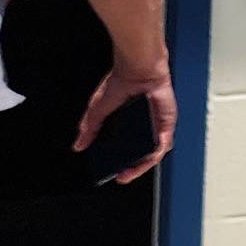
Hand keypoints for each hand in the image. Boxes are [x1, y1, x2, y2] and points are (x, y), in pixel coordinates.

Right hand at [75, 57, 175, 182]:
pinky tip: (148, 159)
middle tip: (121, 177)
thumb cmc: (121, 82)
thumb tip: (78, 146)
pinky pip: (164, 142)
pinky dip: (156, 152)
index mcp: (128, 124)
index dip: (120, 162)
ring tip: (130, 173)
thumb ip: (89, 128)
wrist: (137, 69)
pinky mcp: (166, 122)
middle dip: (132, 169)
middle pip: (141, 154)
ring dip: (142, 166)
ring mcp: (156, 125)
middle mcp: (143, 127)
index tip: (111, 172)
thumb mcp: (98, 110)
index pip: (126, 149)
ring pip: (153, 152)